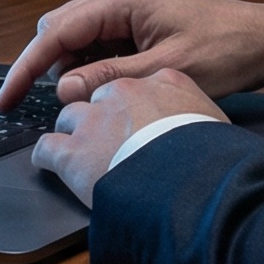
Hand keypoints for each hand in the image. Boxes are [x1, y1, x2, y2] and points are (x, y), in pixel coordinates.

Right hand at [0, 0, 263, 109]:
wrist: (263, 40)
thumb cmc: (224, 49)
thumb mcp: (164, 70)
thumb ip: (109, 77)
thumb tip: (63, 89)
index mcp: (121, 1)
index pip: (56, 32)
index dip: (27, 67)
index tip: (7, 98)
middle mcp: (118, 0)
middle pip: (58, 30)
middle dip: (44, 67)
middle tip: (38, 106)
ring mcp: (127, 12)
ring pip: (76, 39)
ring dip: (70, 70)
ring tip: (80, 103)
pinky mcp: (136, 27)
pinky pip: (98, 45)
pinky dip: (90, 68)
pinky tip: (98, 91)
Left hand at [30, 69, 225, 205]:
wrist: (189, 182)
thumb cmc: (211, 156)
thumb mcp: (216, 124)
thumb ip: (200, 117)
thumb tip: (208, 133)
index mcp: (163, 81)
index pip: (138, 83)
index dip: (134, 103)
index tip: (137, 118)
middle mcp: (124, 93)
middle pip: (100, 95)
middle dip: (102, 115)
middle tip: (109, 138)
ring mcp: (95, 120)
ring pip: (69, 116)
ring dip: (73, 133)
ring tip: (80, 152)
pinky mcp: (72, 151)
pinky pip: (47, 147)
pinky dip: (47, 157)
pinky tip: (51, 165)